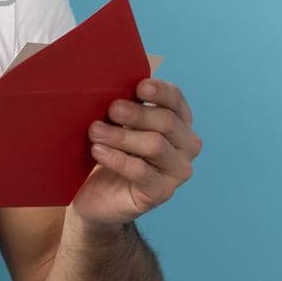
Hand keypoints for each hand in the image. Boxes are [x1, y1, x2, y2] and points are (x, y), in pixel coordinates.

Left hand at [71, 74, 201, 228]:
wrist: (96, 195)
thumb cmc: (109, 151)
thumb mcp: (116, 124)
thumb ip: (122, 106)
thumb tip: (111, 85)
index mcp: (178, 122)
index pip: (176, 100)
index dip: (160, 91)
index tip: (139, 87)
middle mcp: (186, 146)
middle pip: (167, 122)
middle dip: (137, 113)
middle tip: (111, 109)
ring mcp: (177, 171)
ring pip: (155, 145)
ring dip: (122, 136)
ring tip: (95, 131)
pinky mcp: (161, 193)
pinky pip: (141, 171)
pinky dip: (117, 158)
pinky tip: (98, 151)